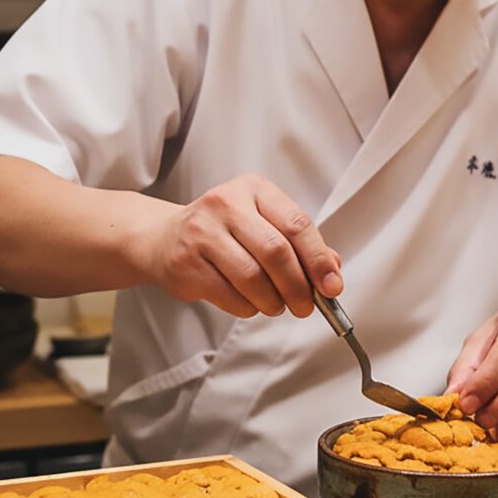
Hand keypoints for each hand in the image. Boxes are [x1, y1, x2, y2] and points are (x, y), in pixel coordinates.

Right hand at [144, 174, 341, 317]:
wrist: (164, 238)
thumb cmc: (223, 233)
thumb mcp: (263, 224)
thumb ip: (299, 245)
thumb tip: (333, 272)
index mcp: (255, 189)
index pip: (297, 223)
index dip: (319, 259)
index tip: (331, 287)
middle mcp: (227, 204)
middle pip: (276, 252)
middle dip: (298, 287)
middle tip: (305, 306)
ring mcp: (203, 232)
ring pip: (253, 277)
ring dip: (273, 301)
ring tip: (276, 305)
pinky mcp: (187, 262)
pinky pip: (230, 295)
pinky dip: (248, 308)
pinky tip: (249, 303)